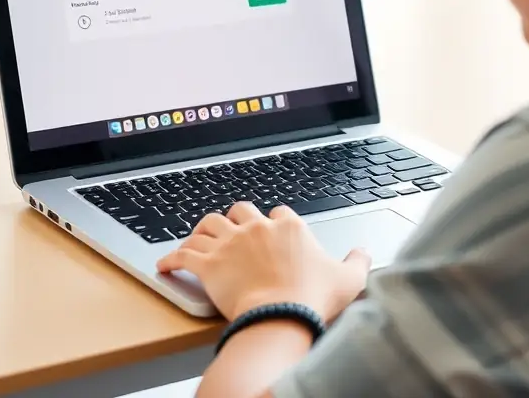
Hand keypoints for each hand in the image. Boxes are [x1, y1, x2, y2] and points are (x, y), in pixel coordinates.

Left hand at [157, 202, 370, 321]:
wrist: (281, 317)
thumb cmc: (313, 300)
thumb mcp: (348, 280)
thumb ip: (358, 262)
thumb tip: (363, 252)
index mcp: (289, 227)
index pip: (278, 213)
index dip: (274, 223)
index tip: (272, 234)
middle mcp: (257, 228)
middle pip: (240, 210)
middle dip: (236, 219)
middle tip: (233, 232)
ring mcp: (230, 244)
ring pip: (209, 224)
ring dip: (203, 230)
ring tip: (199, 238)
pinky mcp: (208, 264)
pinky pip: (183, 254)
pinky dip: (171, 258)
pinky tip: (165, 264)